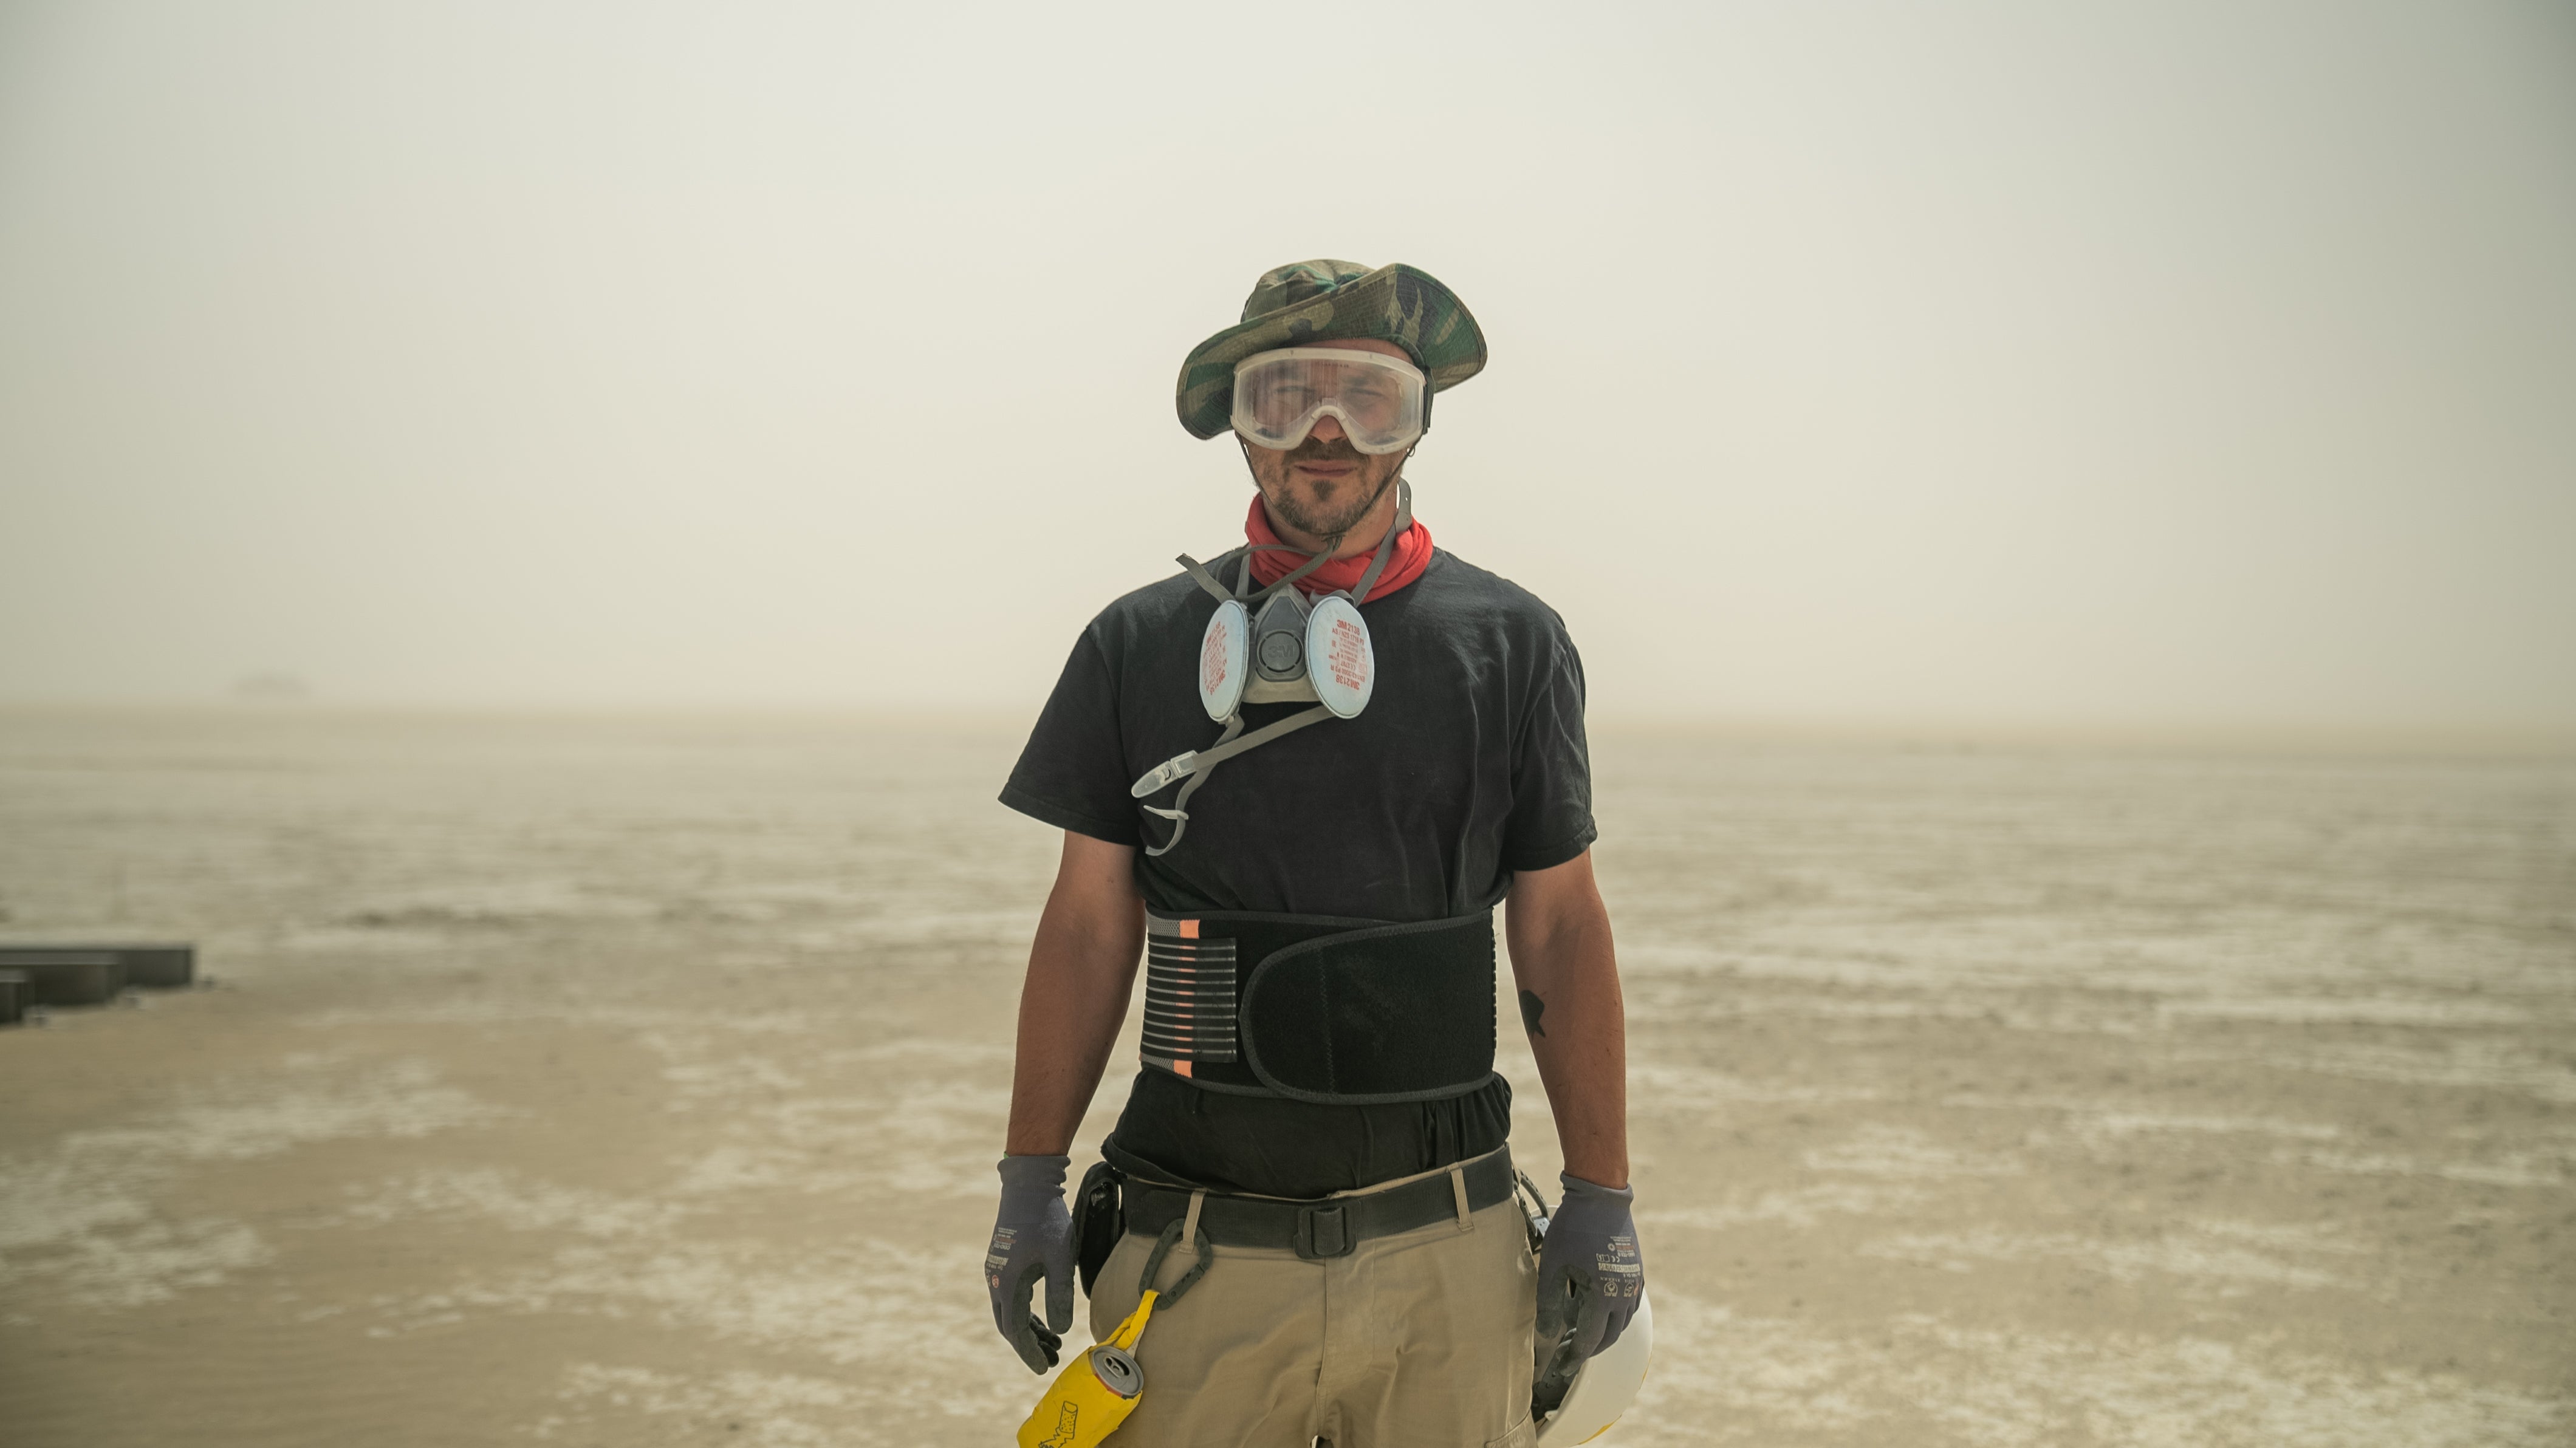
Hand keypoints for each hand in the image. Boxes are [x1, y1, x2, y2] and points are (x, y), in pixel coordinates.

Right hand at [984, 1154, 1074, 1372]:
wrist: (1028, 1185)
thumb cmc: (1046, 1220)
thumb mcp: (1059, 1258)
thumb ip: (1060, 1294)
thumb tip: (1061, 1329)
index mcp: (1008, 1283)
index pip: (1015, 1330)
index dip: (1029, 1352)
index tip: (1044, 1367)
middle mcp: (996, 1281)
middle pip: (1009, 1325)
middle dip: (1029, 1346)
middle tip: (1051, 1360)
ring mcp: (998, 1272)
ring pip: (1010, 1312)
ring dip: (1030, 1330)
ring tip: (1053, 1343)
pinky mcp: (1004, 1263)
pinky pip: (1012, 1298)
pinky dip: (1027, 1313)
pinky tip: (1045, 1320)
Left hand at [1532, 1173, 1644, 1374]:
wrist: (1601, 1197)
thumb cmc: (1573, 1228)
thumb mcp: (1553, 1266)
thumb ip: (1548, 1303)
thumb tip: (1546, 1335)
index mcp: (1603, 1297)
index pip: (1589, 1340)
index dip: (1574, 1357)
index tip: (1562, 1369)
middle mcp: (1624, 1294)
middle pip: (1609, 1336)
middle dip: (1589, 1349)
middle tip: (1568, 1354)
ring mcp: (1633, 1283)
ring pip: (1622, 1321)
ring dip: (1604, 1333)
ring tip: (1581, 1333)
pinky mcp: (1636, 1270)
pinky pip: (1629, 1303)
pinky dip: (1616, 1315)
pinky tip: (1600, 1310)